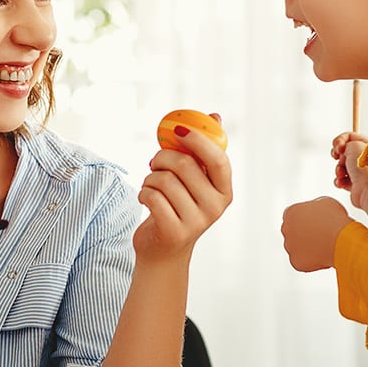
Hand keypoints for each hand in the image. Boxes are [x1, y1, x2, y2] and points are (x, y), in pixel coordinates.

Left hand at [133, 121, 233, 260]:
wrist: (163, 250)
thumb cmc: (178, 206)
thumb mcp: (194, 180)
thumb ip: (202, 151)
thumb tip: (215, 116)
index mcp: (224, 190)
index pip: (217, 159)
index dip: (198, 140)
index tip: (178, 128)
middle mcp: (215, 207)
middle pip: (184, 165)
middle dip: (162, 157)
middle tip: (154, 162)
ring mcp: (196, 221)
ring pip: (164, 180)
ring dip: (149, 178)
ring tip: (151, 185)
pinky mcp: (174, 232)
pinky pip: (151, 197)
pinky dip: (143, 193)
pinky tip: (146, 199)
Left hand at [281, 196, 351, 271]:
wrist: (340, 239)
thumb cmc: (335, 219)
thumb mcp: (325, 203)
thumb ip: (314, 208)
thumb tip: (317, 213)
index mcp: (291, 212)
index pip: (293, 216)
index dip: (305, 220)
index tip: (314, 223)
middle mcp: (286, 229)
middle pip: (293, 232)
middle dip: (303, 234)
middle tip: (319, 236)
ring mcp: (289, 246)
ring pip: (297, 248)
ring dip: (307, 248)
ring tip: (325, 246)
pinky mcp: (295, 261)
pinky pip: (303, 262)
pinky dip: (312, 261)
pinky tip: (324, 256)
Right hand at [330, 131, 367, 210]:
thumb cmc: (365, 168)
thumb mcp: (353, 145)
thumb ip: (346, 143)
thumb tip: (343, 149)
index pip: (352, 137)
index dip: (341, 140)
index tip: (338, 146)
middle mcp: (367, 159)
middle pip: (345, 152)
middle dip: (339, 155)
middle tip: (337, 157)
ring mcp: (362, 172)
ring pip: (342, 166)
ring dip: (338, 169)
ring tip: (341, 173)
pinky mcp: (356, 185)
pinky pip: (342, 179)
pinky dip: (339, 180)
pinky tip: (341, 182)